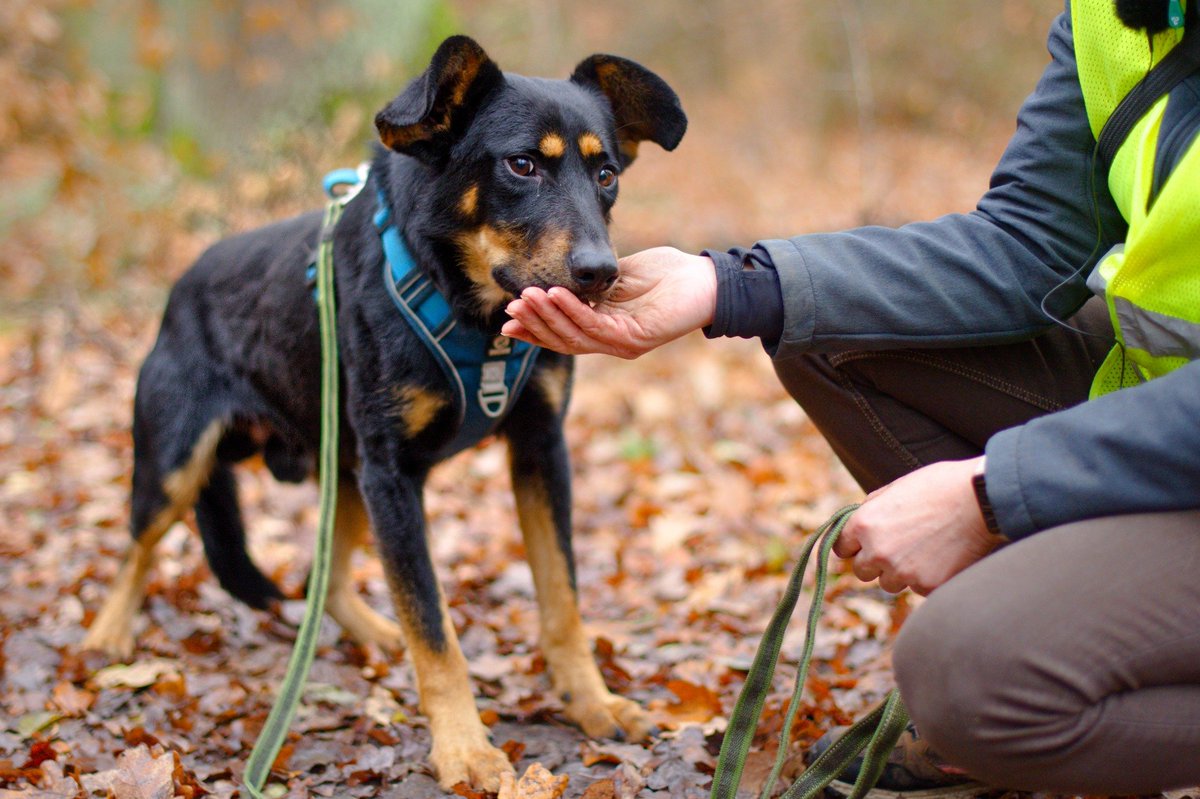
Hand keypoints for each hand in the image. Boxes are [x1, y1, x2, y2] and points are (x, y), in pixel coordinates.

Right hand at [502, 247, 716, 357]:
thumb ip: (592, 283)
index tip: (508, 319)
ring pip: (574, 336)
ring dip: (547, 317)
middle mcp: (612, 342)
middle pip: (563, 340)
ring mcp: (623, 344)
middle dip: (534, 324)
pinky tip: (555, 295)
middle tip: (510, 308)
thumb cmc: (669, 274)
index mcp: (607, 328)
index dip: (535, 329)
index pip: (563, 334)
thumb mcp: (620, 275)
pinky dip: (572, 311)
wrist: (705, 279)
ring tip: (527, 298)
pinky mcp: (635, 339)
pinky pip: (595, 327)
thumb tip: (563, 277)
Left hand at [834, 457, 1005, 595]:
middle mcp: (878, 552)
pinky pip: (918, 588)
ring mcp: (903, 572)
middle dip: (875, 562)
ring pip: (890, 583)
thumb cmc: (940, 486)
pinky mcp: (928, 586)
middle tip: (898, 548)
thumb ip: (872, 509)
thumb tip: (856, 523)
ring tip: (926, 549)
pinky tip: (943, 557)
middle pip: (862, 571)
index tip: (862, 546)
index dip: (853, 546)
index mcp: (865, 524)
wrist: (981, 500)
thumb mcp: (896, 488)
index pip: (841, 548)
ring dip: (901, 572)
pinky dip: (928, 578)